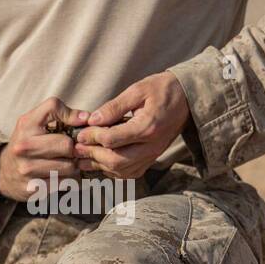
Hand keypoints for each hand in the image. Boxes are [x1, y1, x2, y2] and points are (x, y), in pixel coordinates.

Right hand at [0, 96, 89, 201]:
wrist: (5, 172)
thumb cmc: (27, 143)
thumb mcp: (34, 122)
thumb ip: (59, 114)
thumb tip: (87, 118)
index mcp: (25, 125)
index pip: (53, 107)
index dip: (71, 115)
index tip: (78, 123)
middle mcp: (23, 146)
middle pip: (66, 144)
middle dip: (73, 148)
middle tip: (70, 150)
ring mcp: (27, 169)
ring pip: (69, 166)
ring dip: (73, 165)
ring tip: (66, 163)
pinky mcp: (33, 188)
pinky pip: (65, 183)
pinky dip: (68, 180)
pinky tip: (61, 175)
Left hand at [74, 72, 189, 178]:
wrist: (187, 99)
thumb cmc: (163, 90)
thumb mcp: (138, 90)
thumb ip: (114, 107)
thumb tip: (92, 119)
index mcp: (148, 127)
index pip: (112, 139)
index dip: (92, 137)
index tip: (80, 132)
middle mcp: (151, 146)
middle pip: (115, 160)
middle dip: (92, 155)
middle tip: (77, 148)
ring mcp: (153, 155)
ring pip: (121, 171)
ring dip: (100, 166)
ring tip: (83, 156)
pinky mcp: (152, 159)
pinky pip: (129, 173)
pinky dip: (112, 170)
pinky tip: (101, 161)